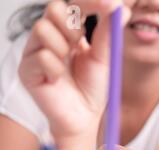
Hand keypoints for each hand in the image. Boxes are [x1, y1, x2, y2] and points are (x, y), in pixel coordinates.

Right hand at [18, 0, 130, 149]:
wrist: (84, 117)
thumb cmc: (92, 89)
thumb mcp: (104, 58)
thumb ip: (108, 34)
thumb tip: (121, 8)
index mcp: (69, 32)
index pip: (73, 5)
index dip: (90, 2)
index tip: (110, 3)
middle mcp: (49, 38)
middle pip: (54, 9)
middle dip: (73, 25)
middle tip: (80, 44)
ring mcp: (34, 52)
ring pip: (43, 29)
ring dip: (63, 47)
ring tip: (68, 65)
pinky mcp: (27, 70)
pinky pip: (41, 57)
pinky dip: (56, 68)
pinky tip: (60, 79)